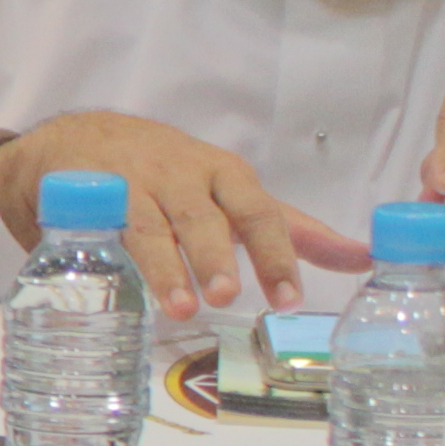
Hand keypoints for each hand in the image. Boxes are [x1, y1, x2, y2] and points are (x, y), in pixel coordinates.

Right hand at [0, 112, 367, 322]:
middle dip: (215, 256)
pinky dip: (112, 252)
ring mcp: (132, 185)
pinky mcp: (87, 196)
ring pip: (150, 227)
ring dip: (166, 267)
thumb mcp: (233, 194)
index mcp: (225, 175)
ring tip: (181, 307)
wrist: (82, 138)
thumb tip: (362, 258)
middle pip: (203, 217)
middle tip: (226, 296)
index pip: (258, 213)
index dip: (275, 254)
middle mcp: (182, 176)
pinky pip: (102, 226)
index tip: (289, 298)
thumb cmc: (171, 173)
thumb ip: (293, 231)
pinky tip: (117, 277)